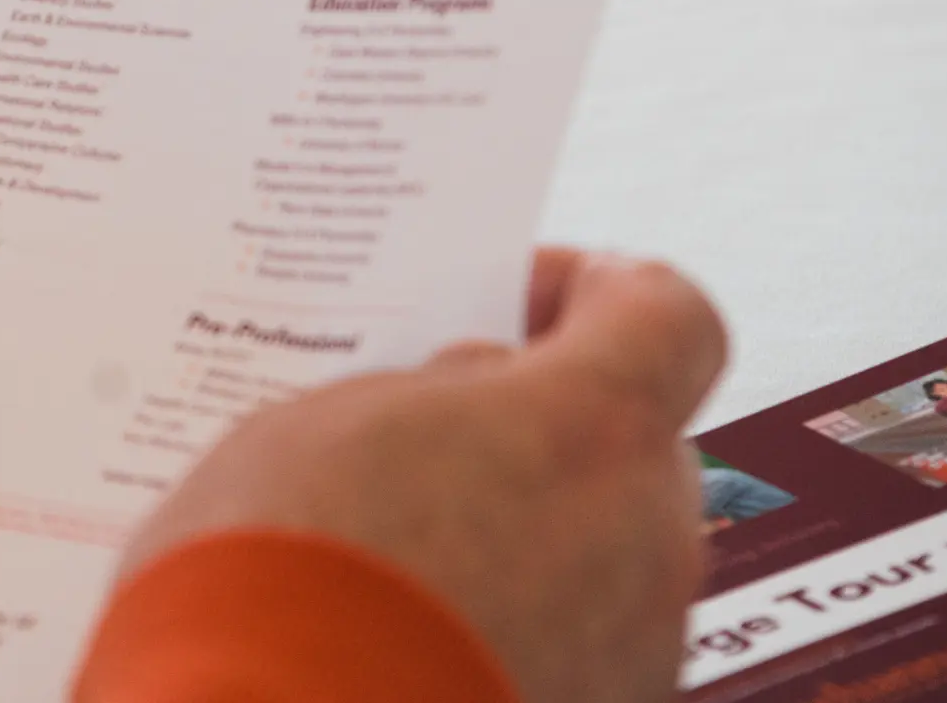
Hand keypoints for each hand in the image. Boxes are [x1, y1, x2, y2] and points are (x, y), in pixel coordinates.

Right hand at [119, 249, 724, 702]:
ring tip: (394, 557)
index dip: (591, 292)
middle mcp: (644, 540)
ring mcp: (635, 652)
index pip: (666, 314)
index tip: (510, 302)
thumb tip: (461, 404)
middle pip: (628, 445)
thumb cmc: (280, 569)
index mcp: (588, 428)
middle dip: (538, 433)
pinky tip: (405, 634)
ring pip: (602, 559)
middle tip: (424, 436)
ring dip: (523, 541)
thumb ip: (425, 396)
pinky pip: (574, 653)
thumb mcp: (322, 421)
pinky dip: (508, 636)